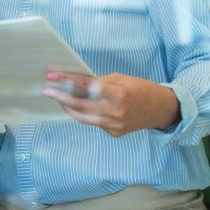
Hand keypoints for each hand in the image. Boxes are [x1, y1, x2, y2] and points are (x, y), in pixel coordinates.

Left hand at [43, 71, 179, 137]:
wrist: (161, 109)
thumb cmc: (142, 89)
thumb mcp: (120, 79)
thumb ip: (99, 82)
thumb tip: (77, 82)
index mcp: (117, 94)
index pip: (85, 86)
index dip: (66, 80)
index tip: (52, 77)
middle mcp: (115, 112)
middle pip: (80, 105)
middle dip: (61, 97)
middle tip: (47, 90)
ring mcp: (114, 125)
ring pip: (83, 117)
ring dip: (69, 108)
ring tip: (59, 98)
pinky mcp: (114, 133)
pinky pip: (94, 122)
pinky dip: (85, 114)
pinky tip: (80, 106)